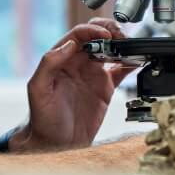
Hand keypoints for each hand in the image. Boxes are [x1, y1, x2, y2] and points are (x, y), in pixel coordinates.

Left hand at [12, 18, 137, 151]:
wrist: (56, 144)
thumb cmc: (42, 118)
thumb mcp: (38, 89)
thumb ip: (48, 63)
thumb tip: (68, 44)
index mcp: (61, 59)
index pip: (78, 35)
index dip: (92, 30)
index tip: (104, 35)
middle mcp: (78, 63)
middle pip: (96, 36)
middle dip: (109, 30)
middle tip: (120, 35)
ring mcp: (93, 74)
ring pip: (110, 49)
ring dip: (121, 43)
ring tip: (130, 45)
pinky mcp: (105, 88)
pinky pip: (120, 70)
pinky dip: (130, 62)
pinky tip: (137, 59)